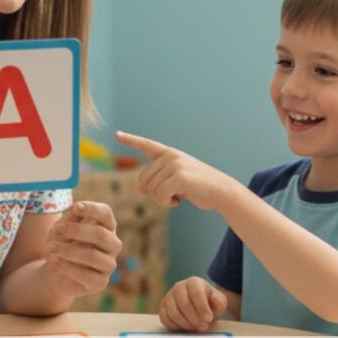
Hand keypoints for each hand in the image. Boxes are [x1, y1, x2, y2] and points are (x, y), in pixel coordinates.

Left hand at [45, 201, 120, 298]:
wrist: (55, 272)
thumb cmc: (62, 244)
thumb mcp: (61, 228)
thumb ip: (70, 218)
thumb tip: (77, 207)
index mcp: (106, 227)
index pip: (106, 214)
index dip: (92, 209)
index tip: (75, 206)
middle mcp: (112, 245)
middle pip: (101, 234)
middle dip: (76, 231)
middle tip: (56, 229)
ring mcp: (108, 264)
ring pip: (93, 256)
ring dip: (68, 251)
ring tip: (51, 248)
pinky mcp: (100, 282)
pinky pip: (87, 275)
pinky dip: (68, 267)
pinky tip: (55, 262)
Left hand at [115, 130, 231, 210]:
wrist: (221, 191)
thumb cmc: (198, 187)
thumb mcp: (176, 182)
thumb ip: (158, 182)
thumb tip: (140, 188)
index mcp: (169, 154)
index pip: (146, 144)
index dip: (130, 140)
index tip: (116, 134)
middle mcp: (170, 156)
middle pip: (143, 178)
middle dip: (154, 192)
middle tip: (172, 194)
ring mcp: (175, 164)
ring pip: (151, 188)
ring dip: (162, 199)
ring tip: (179, 196)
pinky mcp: (179, 176)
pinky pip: (160, 195)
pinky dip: (166, 203)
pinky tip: (179, 202)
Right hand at [160, 277, 227, 331]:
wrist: (198, 304)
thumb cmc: (209, 302)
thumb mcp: (218, 301)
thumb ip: (219, 301)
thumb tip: (218, 302)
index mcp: (193, 282)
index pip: (196, 293)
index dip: (202, 307)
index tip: (208, 319)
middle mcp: (178, 287)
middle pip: (184, 304)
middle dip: (194, 318)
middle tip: (203, 327)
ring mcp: (169, 297)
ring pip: (174, 313)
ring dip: (186, 324)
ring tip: (196, 328)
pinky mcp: (162, 307)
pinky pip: (165, 319)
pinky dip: (176, 326)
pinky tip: (186, 328)